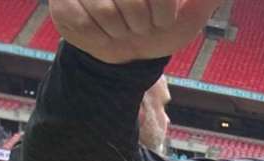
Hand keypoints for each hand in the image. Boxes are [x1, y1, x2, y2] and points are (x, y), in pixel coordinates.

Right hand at [49, 0, 222, 64]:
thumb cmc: (157, 30)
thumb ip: (200, 3)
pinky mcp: (62, 1)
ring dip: (120, 32)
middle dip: (141, 25)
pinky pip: (85, 23)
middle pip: (131, 2)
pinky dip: (100, 37)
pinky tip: (102, 32)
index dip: (163, 14)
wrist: (126, 52)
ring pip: (107, 12)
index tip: (161, 21)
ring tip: (120, 28)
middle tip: (139, 26)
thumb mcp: (186, 19)